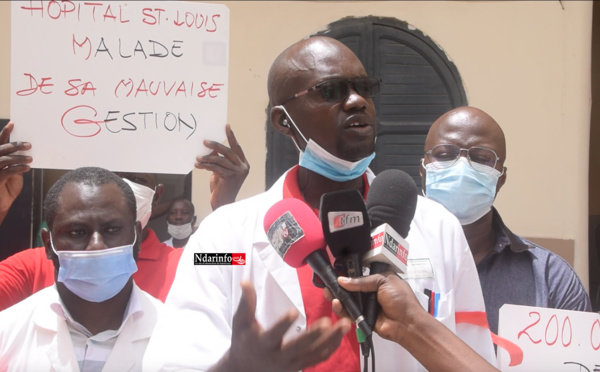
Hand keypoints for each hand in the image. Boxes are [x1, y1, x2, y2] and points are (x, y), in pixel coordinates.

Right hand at [0, 122, 31, 224]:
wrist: (1, 204)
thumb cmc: (8, 187)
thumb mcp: (15, 173)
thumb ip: (17, 162)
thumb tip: (27, 153)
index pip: (0, 142)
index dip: (5, 132)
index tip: (13, 123)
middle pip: (2, 149)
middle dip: (15, 145)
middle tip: (29, 145)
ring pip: (4, 159)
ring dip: (18, 158)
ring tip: (30, 159)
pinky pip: (6, 171)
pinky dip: (17, 168)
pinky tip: (26, 168)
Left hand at [195, 124, 249, 210]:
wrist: (223, 204)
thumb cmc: (221, 187)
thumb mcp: (220, 171)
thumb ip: (219, 160)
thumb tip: (212, 148)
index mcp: (243, 164)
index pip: (237, 147)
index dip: (231, 136)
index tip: (226, 126)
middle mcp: (243, 167)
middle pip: (229, 151)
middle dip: (216, 145)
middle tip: (204, 141)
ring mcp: (238, 173)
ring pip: (221, 160)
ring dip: (207, 157)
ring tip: (197, 157)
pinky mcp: (230, 178)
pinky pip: (216, 168)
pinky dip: (206, 165)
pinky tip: (198, 164)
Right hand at [213, 281, 350, 371]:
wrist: (246, 367)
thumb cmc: (244, 340)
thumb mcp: (241, 322)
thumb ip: (246, 302)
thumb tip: (245, 280)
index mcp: (262, 344)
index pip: (273, 335)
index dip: (282, 324)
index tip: (292, 311)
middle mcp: (278, 356)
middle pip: (298, 347)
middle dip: (313, 336)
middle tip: (327, 321)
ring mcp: (291, 363)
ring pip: (314, 354)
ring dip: (331, 340)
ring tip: (344, 324)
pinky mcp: (300, 365)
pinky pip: (319, 358)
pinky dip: (332, 347)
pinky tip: (341, 334)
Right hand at [333, 272, 417, 344]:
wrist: (407, 324)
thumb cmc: (400, 299)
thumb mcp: (383, 282)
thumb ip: (362, 281)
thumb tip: (341, 280)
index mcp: (377, 279)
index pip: (359, 274)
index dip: (348, 273)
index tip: (335, 270)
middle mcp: (370, 291)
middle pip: (350, 288)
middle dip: (338, 285)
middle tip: (327, 283)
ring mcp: (365, 305)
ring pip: (347, 300)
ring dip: (337, 297)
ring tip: (328, 293)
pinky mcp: (361, 317)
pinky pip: (349, 312)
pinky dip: (341, 309)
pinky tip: (336, 304)